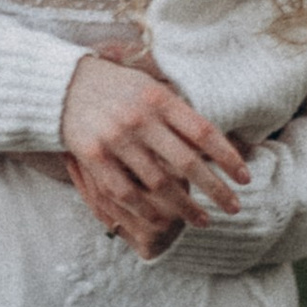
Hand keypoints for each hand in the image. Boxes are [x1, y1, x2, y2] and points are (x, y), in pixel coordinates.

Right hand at [61, 55, 245, 260]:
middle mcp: (140, 118)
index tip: (245, 178)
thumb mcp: (150, 86)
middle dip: (215, 189)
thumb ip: (178, 109)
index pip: (204, 131)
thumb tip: (214, 138)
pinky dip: (147, 209)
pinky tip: (162, 220)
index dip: (228, 157)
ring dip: (185, 206)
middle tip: (234, 208)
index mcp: (159, 98)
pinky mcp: (94, 156)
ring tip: (203, 220)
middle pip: (187, 162)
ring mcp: (116, 139)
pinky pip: (126, 191)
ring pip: (159, 182)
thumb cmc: (116, 86)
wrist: (61, 85)